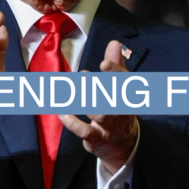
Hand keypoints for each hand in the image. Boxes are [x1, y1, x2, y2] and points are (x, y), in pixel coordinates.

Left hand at [59, 40, 138, 173]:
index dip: (115, 72)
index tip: (104, 63)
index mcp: (128, 94)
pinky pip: (84, 130)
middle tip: (82, 75)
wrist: (123, 145)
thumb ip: (116, 65)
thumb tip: (114, 43)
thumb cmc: (118, 109)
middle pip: (112, 97)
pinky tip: (61, 110)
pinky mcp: (97, 138)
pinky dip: (72, 121)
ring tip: (69, 89)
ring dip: (83, 101)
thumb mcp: (120, 87)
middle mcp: (121, 110)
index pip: (124, 81)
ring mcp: (110, 126)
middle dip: (97, 86)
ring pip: (98, 114)